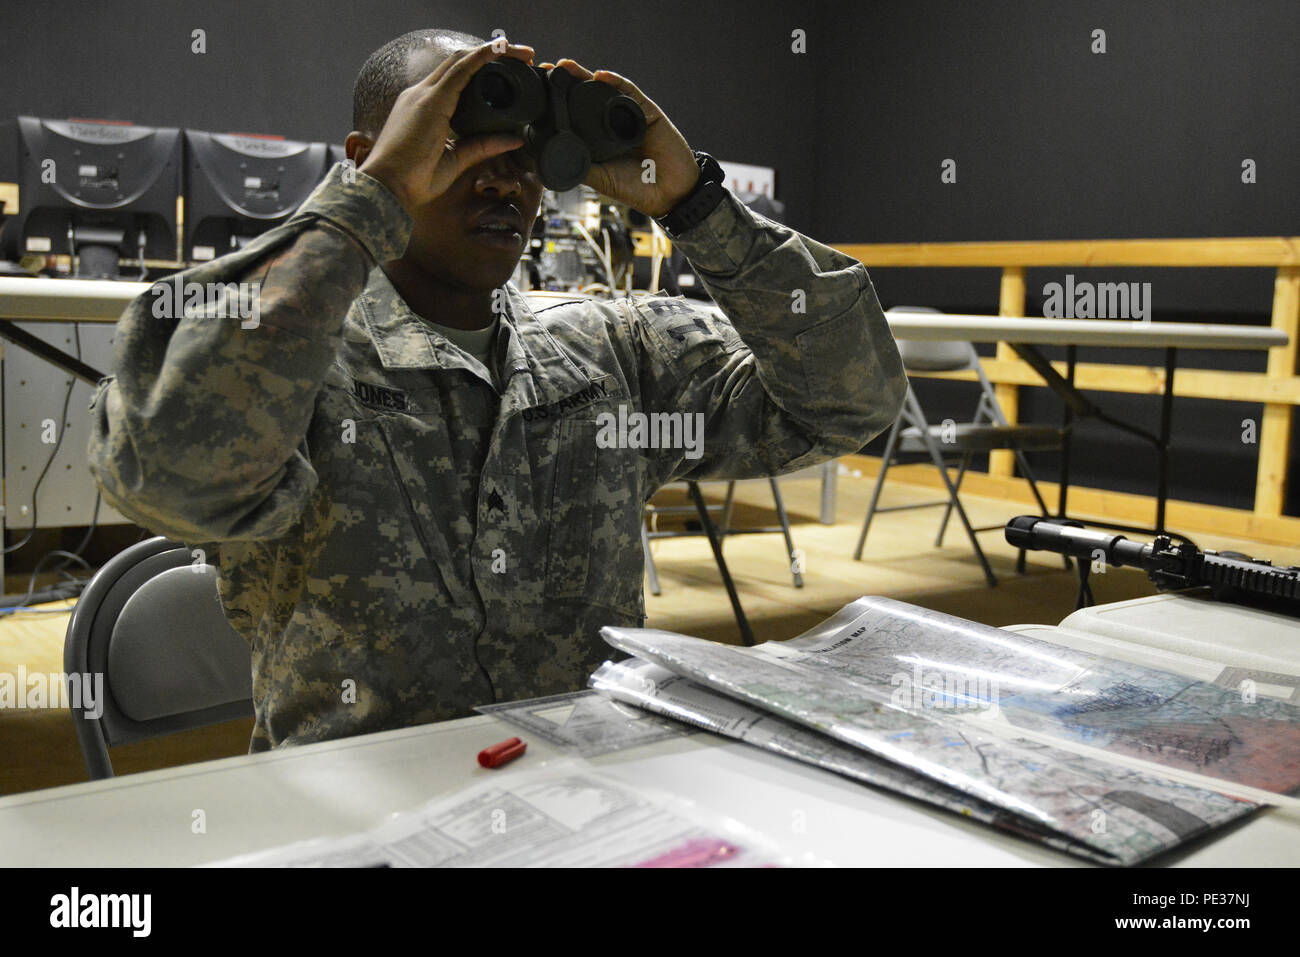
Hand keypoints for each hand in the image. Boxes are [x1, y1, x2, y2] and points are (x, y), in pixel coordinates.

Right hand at [358, 39, 535, 213]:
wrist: (387, 187)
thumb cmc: (413, 180)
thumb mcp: (455, 160)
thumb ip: (482, 146)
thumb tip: (514, 139)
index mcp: (423, 107)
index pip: (454, 78)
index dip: (480, 70)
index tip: (509, 70)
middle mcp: (421, 95)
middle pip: (459, 64)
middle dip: (492, 56)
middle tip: (523, 57)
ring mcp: (424, 95)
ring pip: (461, 61)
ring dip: (492, 53)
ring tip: (521, 53)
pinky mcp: (431, 101)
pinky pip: (460, 70)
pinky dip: (482, 58)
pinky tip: (500, 50)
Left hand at [539, 59, 698, 217]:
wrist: (670, 193)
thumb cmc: (636, 189)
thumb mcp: (601, 179)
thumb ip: (579, 166)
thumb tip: (549, 160)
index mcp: (596, 139)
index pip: (573, 116)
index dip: (556, 104)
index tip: (536, 95)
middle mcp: (610, 123)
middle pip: (585, 97)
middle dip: (566, 82)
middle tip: (546, 71)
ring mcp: (628, 115)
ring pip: (604, 90)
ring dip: (584, 75)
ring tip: (565, 66)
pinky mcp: (647, 111)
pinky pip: (630, 92)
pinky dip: (616, 82)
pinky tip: (601, 76)